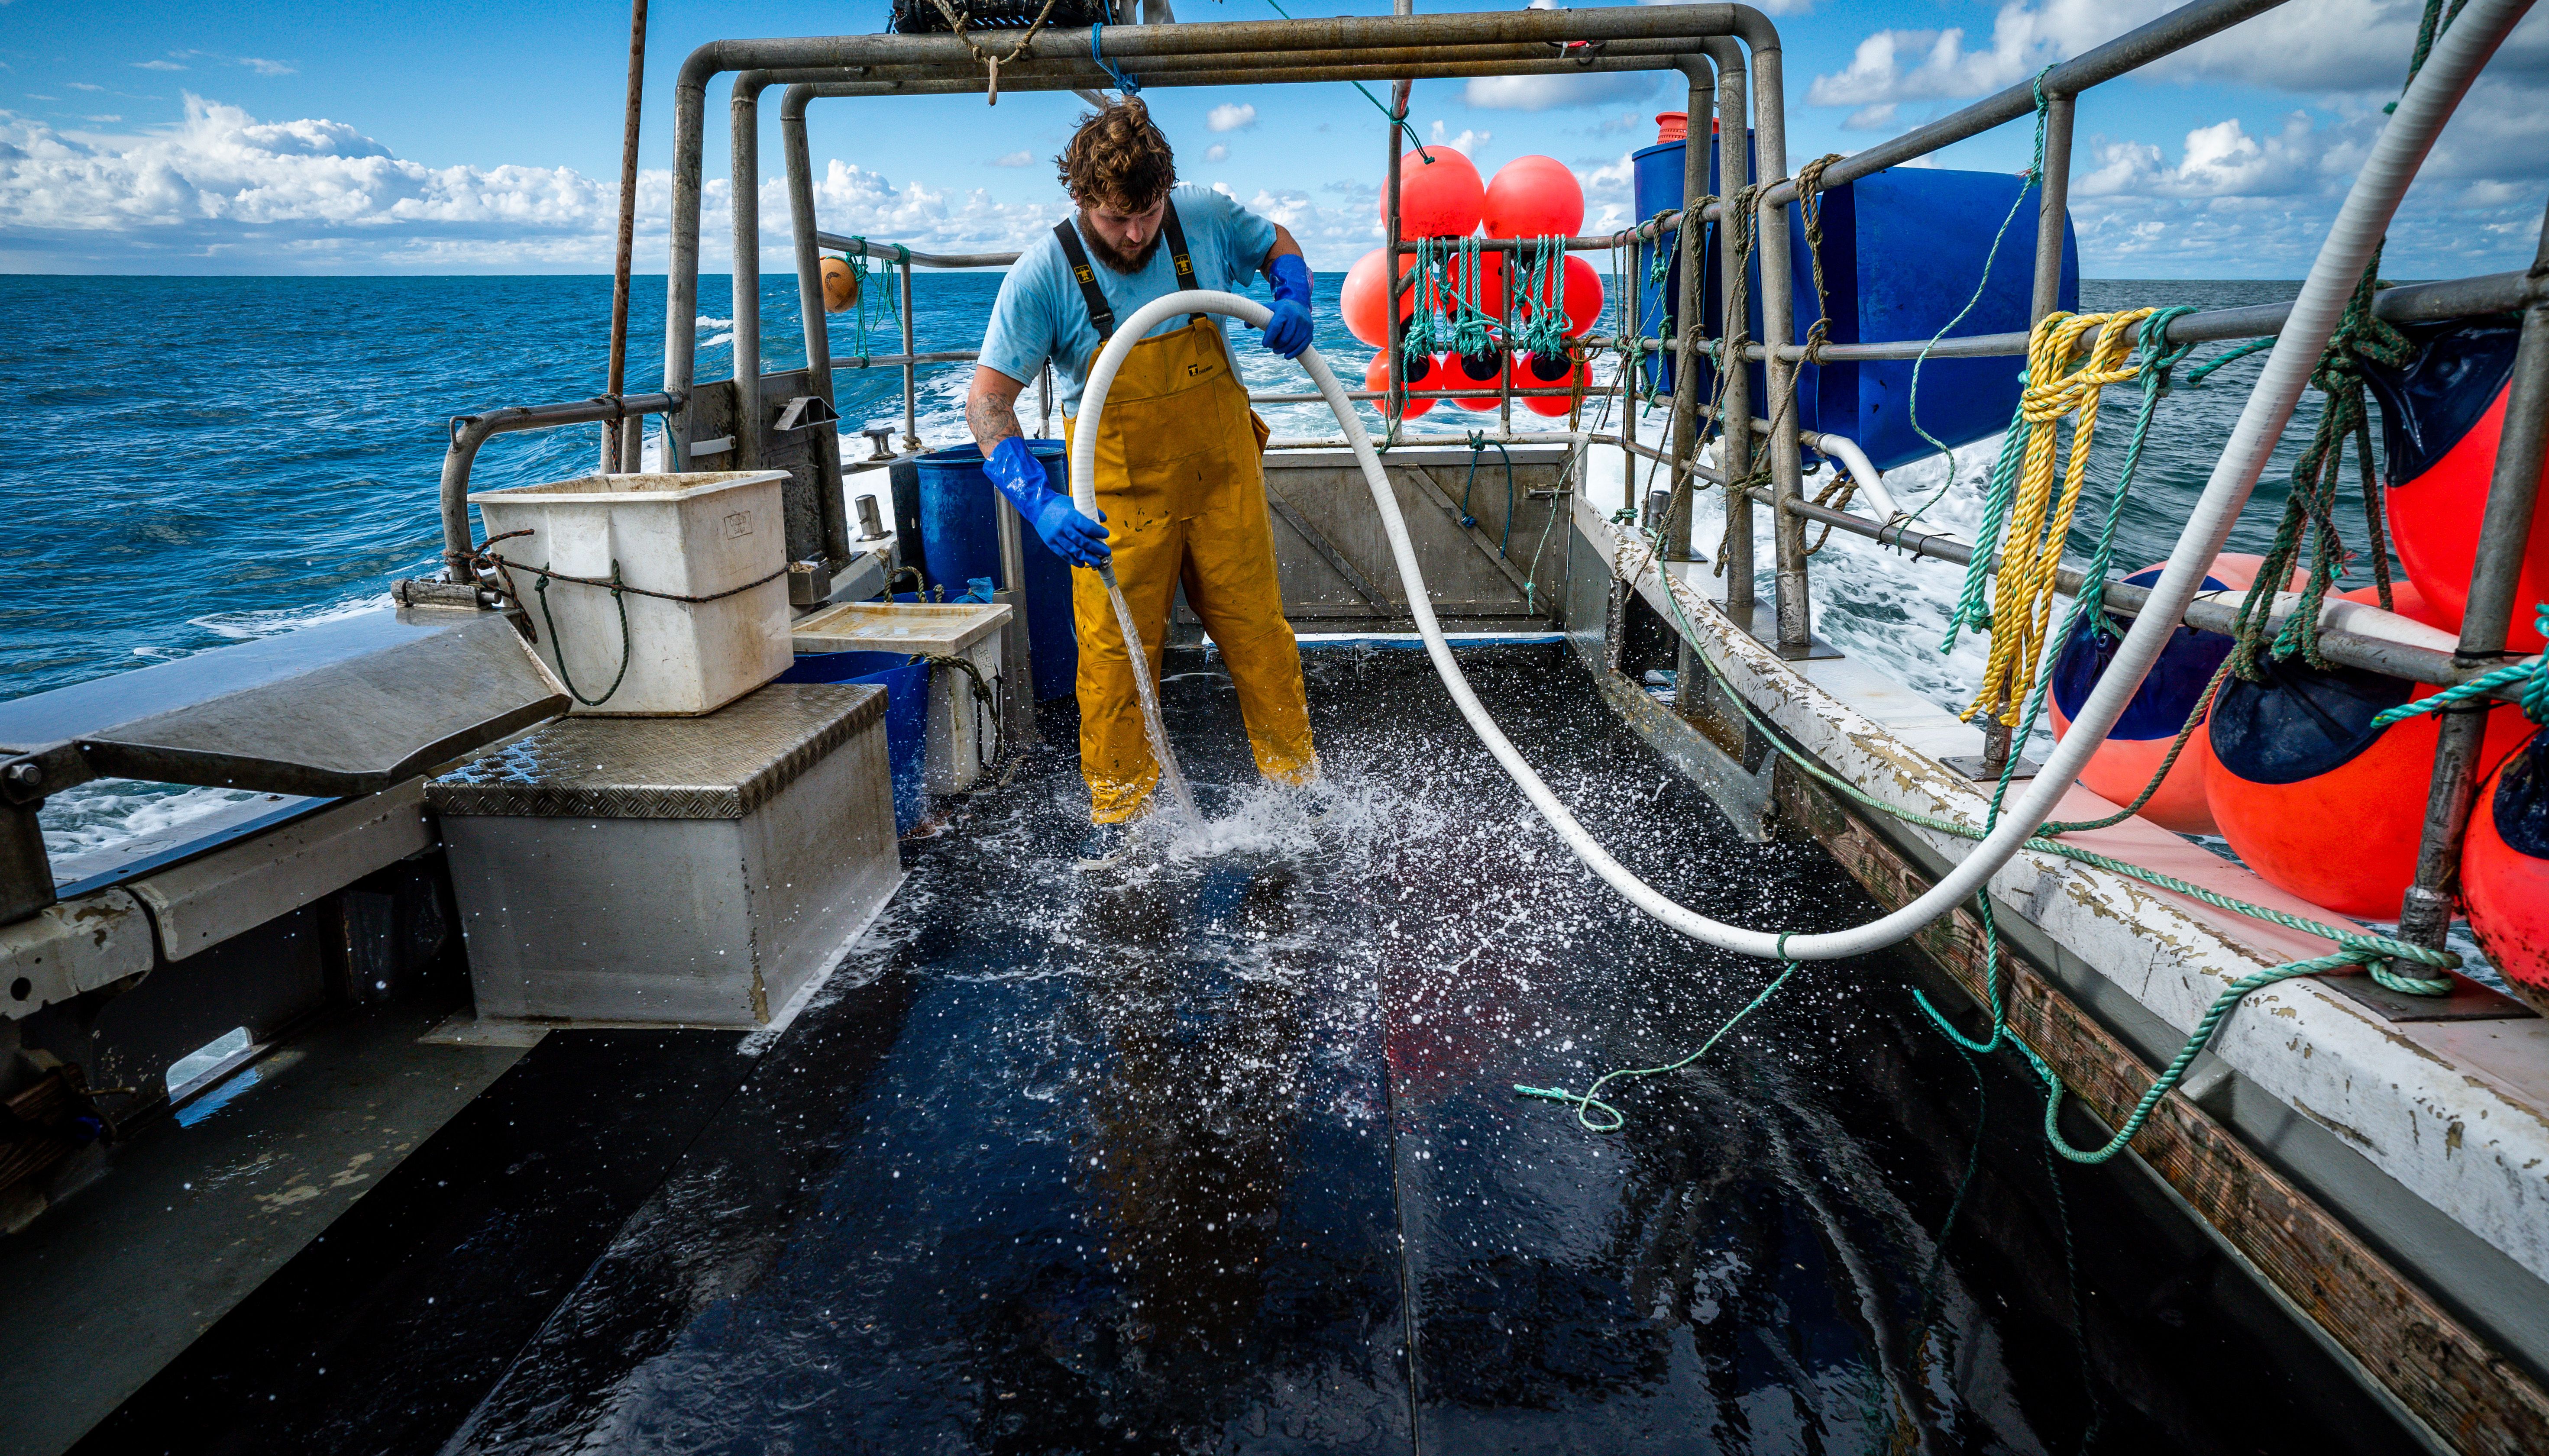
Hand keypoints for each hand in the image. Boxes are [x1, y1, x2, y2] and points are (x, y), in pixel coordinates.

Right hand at [983, 436, 1109, 567]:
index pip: (1087, 527)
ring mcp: (1057, 537)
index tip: (1106, 535)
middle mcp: (1064, 527)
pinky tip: (1083, 564)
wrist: (1038, 507)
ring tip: (1098, 562)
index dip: (1098, 532)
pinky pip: (1064, 554)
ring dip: (1088, 558)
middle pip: (1083, 541)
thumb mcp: (1074, 503)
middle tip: (1107, 552)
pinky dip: (1074, 560)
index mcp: (1071, 516)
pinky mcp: (1051, 543)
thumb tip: (1104, 519)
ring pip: (1075, 550)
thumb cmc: (1059, 505)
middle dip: (1097, 548)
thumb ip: (1090, 510)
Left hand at [1262, 252, 1313, 358]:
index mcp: (1284, 311)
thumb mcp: (1269, 309)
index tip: (1265, 344)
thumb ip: (1257, 317)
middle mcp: (1296, 317)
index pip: (1276, 327)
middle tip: (1271, 347)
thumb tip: (1246, 325)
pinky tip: (1286, 356)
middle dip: (1276, 345)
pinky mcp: (1310, 333)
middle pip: (1284, 339)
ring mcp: (1305, 326)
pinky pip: (1302, 347)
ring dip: (1283, 350)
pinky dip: (1293, 353)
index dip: (1269, 338)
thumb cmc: (1281, 310)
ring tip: (1276, 351)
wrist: (1300, 305)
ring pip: (1293, 344)